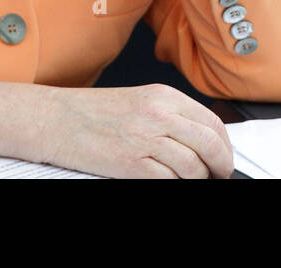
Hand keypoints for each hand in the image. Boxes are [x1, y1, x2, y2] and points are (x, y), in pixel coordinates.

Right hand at [37, 84, 233, 178]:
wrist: (55, 118)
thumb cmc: (92, 111)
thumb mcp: (141, 100)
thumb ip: (171, 115)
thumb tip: (200, 138)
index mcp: (165, 96)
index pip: (212, 122)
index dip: (225, 145)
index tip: (224, 157)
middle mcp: (160, 114)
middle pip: (210, 144)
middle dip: (221, 165)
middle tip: (219, 175)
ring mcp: (146, 139)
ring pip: (193, 166)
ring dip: (198, 179)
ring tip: (193, 181)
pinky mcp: (131, 164)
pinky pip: (168, 180)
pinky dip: (175, 184)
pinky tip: (171, 182)